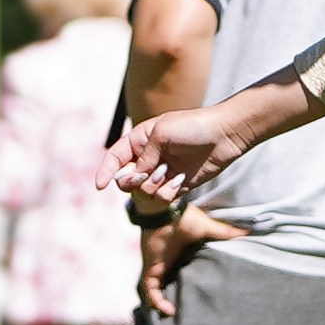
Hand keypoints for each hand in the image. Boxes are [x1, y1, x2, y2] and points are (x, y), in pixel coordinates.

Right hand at [100, 107, 242, 203]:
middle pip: (126, 180)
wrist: (224, 135)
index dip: (105, 171)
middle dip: (131, 182)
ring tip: (170, 172)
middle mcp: (149, 158)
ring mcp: (163, 172)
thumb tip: (135, 177)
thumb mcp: (161, 134)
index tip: (100, 186)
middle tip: (142, 176)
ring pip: (143, 192)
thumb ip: (144, 157)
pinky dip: (169, 191)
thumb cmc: (193, 127)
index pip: (115, 157)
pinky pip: (162, 198)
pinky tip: (183, 179)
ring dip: (154, 185)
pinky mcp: (177, 185)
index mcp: (141, 140)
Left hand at [138, 207, 248, 316]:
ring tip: (177, 315)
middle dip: (175, 298)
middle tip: (189, 310)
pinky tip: (168, 310)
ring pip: (157, 292)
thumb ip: (226, 233)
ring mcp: (159, 268)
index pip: (183, 272)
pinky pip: (151, 291)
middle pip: (170, 285)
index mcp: (182, 254)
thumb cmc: (185, 217)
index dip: (189, 284)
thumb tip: (248, 232)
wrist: (165, 211)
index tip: (202, 295)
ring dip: (163, 304)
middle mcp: (169, 263)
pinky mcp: (151, 270)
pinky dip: (157, 302)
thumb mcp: (209, 228)